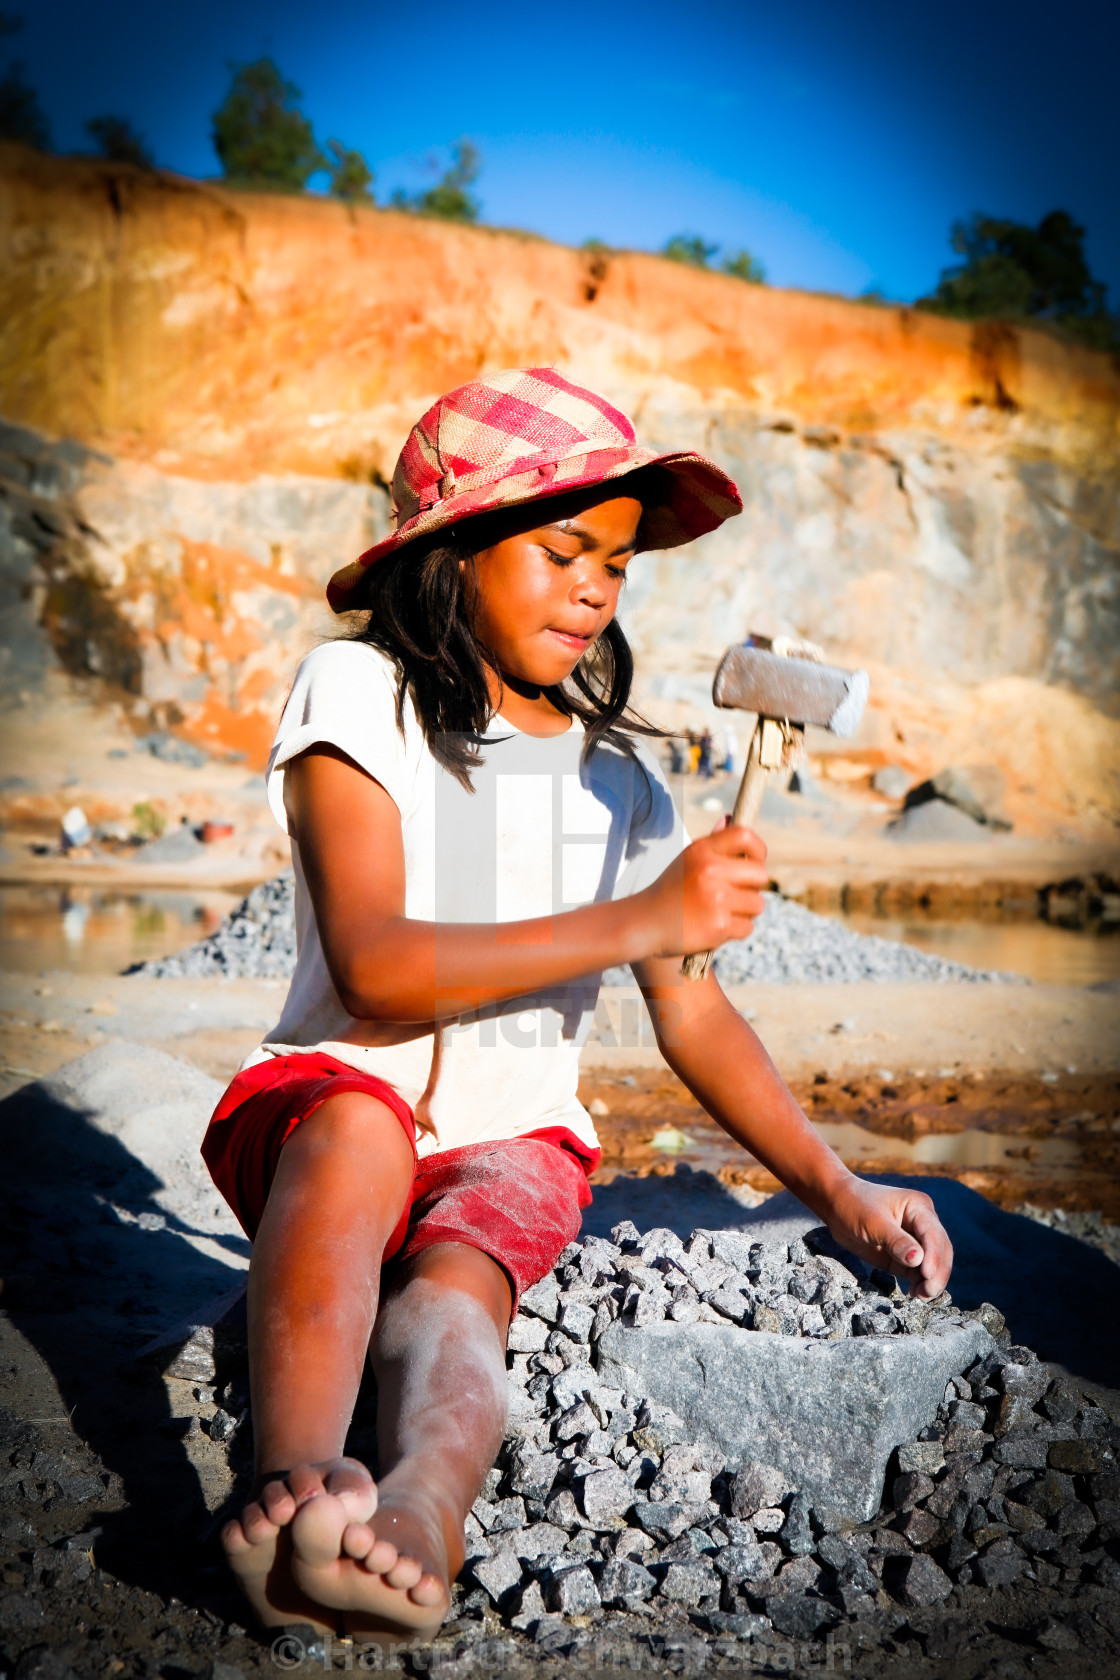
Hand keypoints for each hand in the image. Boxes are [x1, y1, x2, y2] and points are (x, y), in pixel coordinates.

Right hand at [641, 822, 768, 958]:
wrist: (644, 924)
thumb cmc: (671, 891)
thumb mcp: (687, 860)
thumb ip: (713, 843)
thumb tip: (729, 818)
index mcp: (702, 850)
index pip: (745, 836)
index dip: (758, 850)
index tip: (754, 861)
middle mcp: (710, 870)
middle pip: (760, 874)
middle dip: (754, 886)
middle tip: (736, 893)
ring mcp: (716, 899)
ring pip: (757, 904)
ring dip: (744, 912)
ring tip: (720, 912)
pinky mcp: (719, 925)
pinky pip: (747, 927)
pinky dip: (735, 931)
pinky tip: (714, 927)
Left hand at [823, 1177, 952, 1300]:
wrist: (836, 1206)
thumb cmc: (854, 1206)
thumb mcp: (874, 1223)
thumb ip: (896, 1242)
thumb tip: (918, 1261)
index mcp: (919, 1208)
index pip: (934, 1234)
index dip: (934, 1256)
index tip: (927, 1275)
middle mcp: (922, 1223)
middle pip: (940, 1251)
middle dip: (937, 1273)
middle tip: (928, 1292)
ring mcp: (915, 1241)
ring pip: (933, 1264)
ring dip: (930, 1281)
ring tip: (920, 1297)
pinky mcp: (904, 1256)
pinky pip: (918, 1272)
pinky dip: (919, 1283)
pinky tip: (914, 1294)